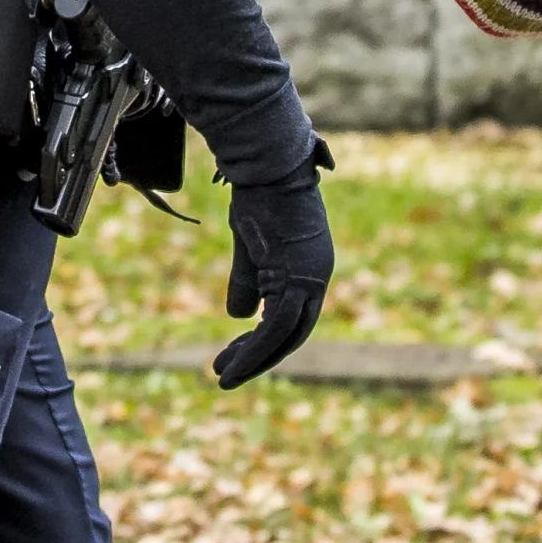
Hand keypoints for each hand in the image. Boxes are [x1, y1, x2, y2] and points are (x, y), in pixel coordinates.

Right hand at [213, 166, 332, 389]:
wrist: (268, 166)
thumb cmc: (259, 197)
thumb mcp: (250, 247)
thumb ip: (248, 282)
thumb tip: (240, 317)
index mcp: (310, 269)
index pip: (291, 318)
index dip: (264, 341)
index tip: (236, 354)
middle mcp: (317, 278)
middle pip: (291, 334)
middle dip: (258, 358)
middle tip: (227, 375)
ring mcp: (311, 278)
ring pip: (284, 335)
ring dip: (254, 359)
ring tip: (224, 376)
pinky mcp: (298, 276)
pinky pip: (277, 325)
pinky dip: (255, 348)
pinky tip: (233, 361)